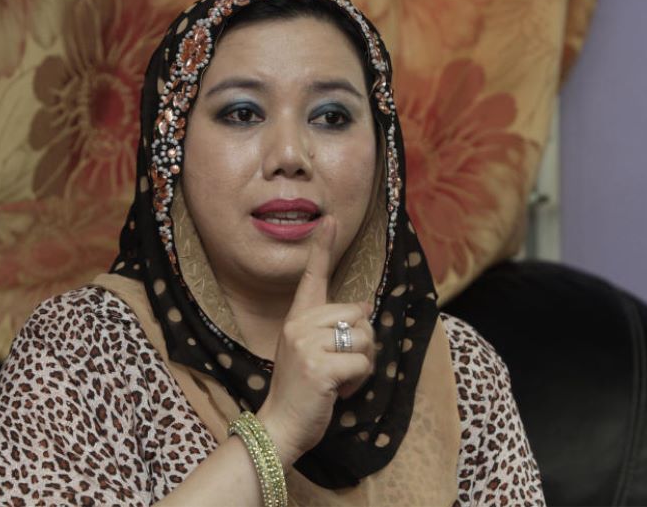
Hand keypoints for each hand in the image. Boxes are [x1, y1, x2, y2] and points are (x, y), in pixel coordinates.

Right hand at [256, 216, 374, 466]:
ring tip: (338, 380)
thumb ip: (331, 329)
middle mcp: (299, 325)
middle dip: (362, 343)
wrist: (279, 426)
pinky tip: (338, 392)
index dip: (322, 247)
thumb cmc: (302, 392)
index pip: (312, 277)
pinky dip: (359, 382)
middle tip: (341, 366)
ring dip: (362, 365)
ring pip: (365, 338)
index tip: (330, 219)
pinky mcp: (319, 366)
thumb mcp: (310, 352)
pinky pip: (362, 364)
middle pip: (359, 313)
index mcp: (297, 319)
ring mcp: (307, 345)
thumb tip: (367, 308)